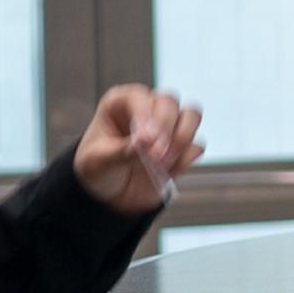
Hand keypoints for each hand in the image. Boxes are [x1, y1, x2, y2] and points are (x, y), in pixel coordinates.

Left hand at [74, 85, 203, 213]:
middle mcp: (147, 108)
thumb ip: (122, 151)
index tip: (146, 141)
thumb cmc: (97, 169)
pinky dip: (186, 158)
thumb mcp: (99, 161)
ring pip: (191, 116)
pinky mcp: (181, 148)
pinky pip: (196, 146)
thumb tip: (147, 143)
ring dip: (182, 139)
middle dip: (166, 128)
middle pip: (169, 102)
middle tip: (155, 155)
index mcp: (121, 103)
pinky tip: (169, 171)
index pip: (140, 98)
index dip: (146, 117)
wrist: (108, 194)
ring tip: (164, 162)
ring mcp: (168, 127)